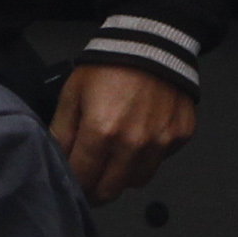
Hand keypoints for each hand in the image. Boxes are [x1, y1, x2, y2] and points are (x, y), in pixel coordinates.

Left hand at [51, 62, 195, 204]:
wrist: (151, 45)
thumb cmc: (105, 69)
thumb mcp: (72, 96)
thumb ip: (61, 133)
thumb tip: (56, 162)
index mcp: (102, 134)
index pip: (83, 179)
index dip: (73, 187)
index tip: (69, 185)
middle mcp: (134, 145)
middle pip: (111, 190)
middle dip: (95, 191)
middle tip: (88, 181)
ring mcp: (162, 143)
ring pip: (137, 181)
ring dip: (122, 178)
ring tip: (113, 160)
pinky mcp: (181, 136)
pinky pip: (160, 161)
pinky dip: (146, 159)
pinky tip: (138, 140)